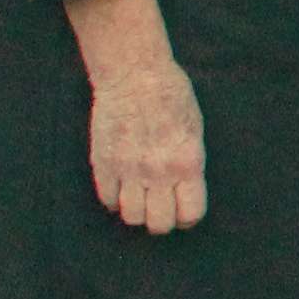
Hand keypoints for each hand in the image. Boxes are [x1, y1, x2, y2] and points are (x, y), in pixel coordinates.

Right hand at [86, 57, 207, 233]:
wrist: (134, 75)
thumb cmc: (172, 96)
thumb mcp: (194, 131)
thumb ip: (189, 164)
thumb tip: (183, 190)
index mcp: (187, 163)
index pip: (190, 213)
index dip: (187, 218)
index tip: (183, 212)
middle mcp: (159, 172)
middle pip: (159, 223)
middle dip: (162, 221)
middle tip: (160, 209)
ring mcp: (128, 169)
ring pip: (131, 216)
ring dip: (136, 212)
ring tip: (139, 198)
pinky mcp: (104, 163)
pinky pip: (107, 199)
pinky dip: (114, 200)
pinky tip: (120, 188)